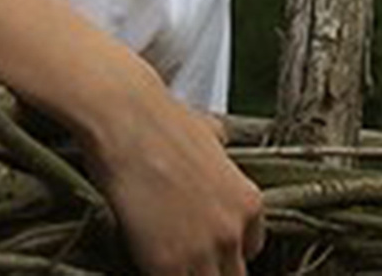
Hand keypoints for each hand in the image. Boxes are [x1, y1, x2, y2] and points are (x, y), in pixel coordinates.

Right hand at [78, 73, 265, 275]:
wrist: (129, 124)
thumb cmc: (163, 122)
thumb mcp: (211, 134)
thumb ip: (221, 151)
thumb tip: (216, 145)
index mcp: (249, 202)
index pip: (252, 248)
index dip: (228, 249)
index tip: (209, 247)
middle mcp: (233, 230)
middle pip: (234, 274)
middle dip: (212, 269)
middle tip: (189, 257)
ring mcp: (203, 250)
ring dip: (190, 272)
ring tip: (172, 260)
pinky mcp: (168, 264)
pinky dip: (163, 275)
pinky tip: (149, 264)